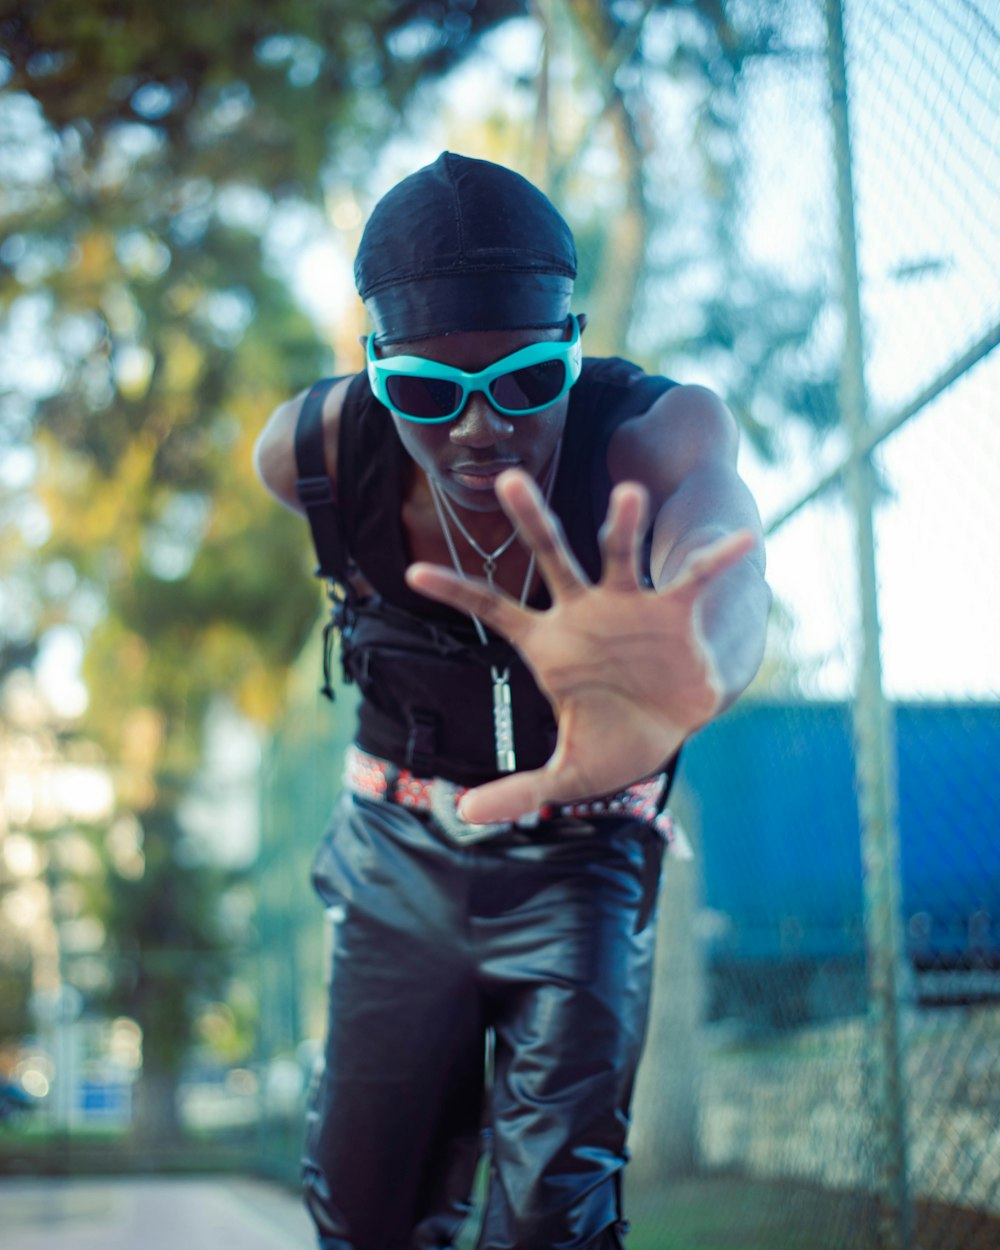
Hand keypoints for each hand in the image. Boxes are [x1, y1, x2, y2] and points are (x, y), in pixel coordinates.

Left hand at [406, 469, 753, 823]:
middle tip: (508, 478)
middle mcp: (584, 613)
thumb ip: (517, 792)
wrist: (670, 727)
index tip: (410, 573)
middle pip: (551, 556)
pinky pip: (694, 580)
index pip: (491, 609)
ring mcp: (629, 607)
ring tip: (629, 490)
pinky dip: (717, 561)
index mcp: (548, 644)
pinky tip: (743, 539)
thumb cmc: (613, 740)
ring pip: (620, 554)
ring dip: (624, 524)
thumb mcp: (566, 773)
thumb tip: (462, 815)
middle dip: (532, 519)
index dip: (454, 592)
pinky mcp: (674, 613)